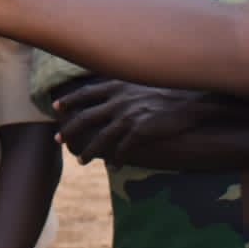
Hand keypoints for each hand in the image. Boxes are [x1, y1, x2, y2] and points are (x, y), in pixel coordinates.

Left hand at [53, 80, 203, 164]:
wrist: (193, 99)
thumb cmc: (170, 89)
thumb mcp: (141, 80)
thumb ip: (124, 86)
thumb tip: (112, 91)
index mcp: (117, 86)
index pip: (85, 93)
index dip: (69, 100)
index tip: (55, 107)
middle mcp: (119, 101)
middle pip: (85, 118)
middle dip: (68, 130)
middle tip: (58, 140)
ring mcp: (129, 117)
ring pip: (101, 138)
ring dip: (89, 151)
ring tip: (81, 161)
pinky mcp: (141, 132)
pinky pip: (123, 150)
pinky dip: (116, 159)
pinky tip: (113, 167)